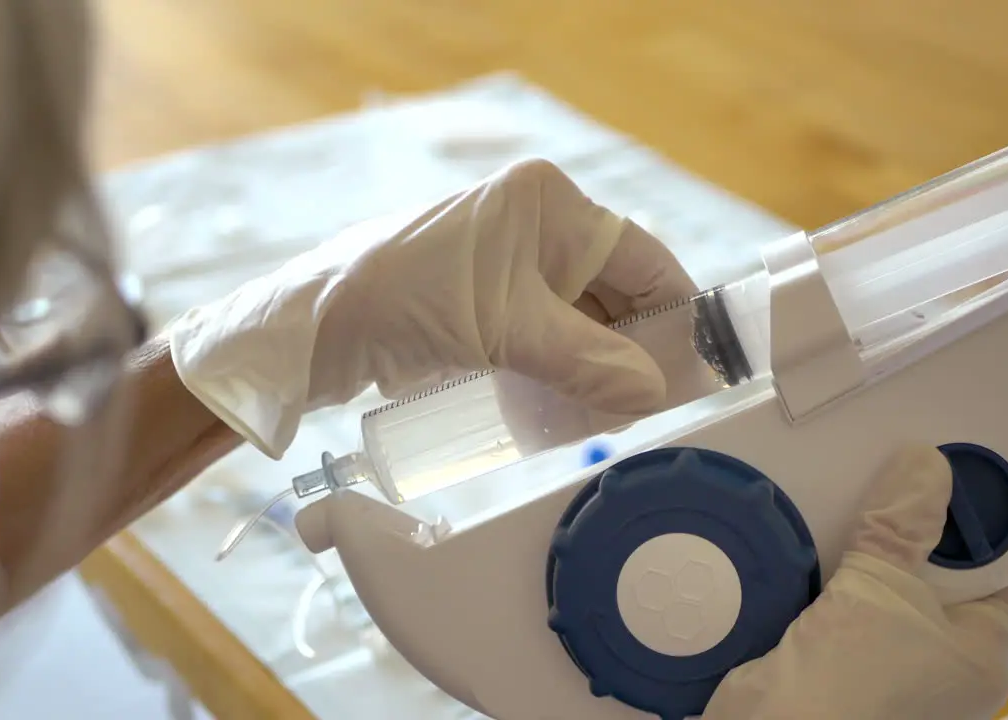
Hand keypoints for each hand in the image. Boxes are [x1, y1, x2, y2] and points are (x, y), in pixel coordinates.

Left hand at [168, 159, 695, 457]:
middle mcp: (533, 221)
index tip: (694, 370)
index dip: (674, 315)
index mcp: (548, 203)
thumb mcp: (507, 334)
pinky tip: (566, 405)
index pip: (641, 257)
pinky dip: (560, 365)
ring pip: (579, 316)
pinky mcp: (483, 293)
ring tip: (609, 416)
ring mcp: (506, 257)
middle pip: (612, 291)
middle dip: (631, 349)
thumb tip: (653, 393)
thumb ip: (587, 364)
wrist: (313, 327)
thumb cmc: (405, 302)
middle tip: (646, 408)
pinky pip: (544, 330)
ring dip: (596, 364)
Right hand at [701, 445, 1007, 719]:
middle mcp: (939, 671)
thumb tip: (927, 460)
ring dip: (850, 556)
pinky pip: (833, 610)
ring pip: (875, 593)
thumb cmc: (853, 675)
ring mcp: (884, 672)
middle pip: (928, 581)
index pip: (993, 581)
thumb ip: (901, 524)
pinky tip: (798, 545)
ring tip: (832, 506)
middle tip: (876, 485)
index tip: (934, 490)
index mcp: (978, 657)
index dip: (969, 534)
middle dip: (898, 536)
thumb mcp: (880, 587)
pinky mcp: (831, 668)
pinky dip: (816, 580)